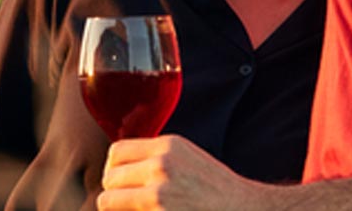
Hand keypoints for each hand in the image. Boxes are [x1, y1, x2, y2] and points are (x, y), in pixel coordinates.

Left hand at [98, 135, 272, 209]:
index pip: (116, 153)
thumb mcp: (188, 159)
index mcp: (168, 146)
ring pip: (108, 200)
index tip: (122, 184)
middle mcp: (161, 165)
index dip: (114, 170)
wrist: (243, 210)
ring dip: (115, 210)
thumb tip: (118, 169)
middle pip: (109, 177)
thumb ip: (156, 158)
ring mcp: (159, 193)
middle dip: (114, 194)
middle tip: (128, 206)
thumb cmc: (216, 192)